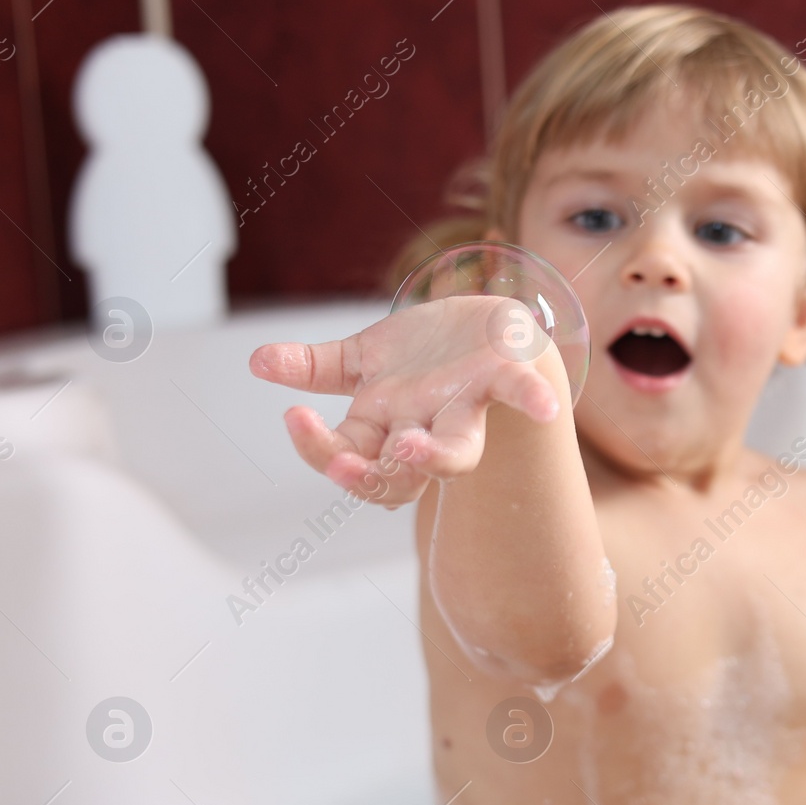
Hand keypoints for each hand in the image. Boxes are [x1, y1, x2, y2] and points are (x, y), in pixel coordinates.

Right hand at [249, 296, 561, 507]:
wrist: (490, 329)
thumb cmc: (426, 354)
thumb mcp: (367, 357)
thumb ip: (315, 366)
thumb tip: (259, 362)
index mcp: (386, 427)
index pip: (348, 458)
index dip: (322, 451)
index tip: (296, 421)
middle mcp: (425, 430)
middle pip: (395, 475)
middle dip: (366, 473)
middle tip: (340, 462)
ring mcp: (463, 409)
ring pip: (455, 452)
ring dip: (435, 457)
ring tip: (412, 449)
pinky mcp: (500, 378)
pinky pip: (519, 391)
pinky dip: (532, 398)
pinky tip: (547, 410)